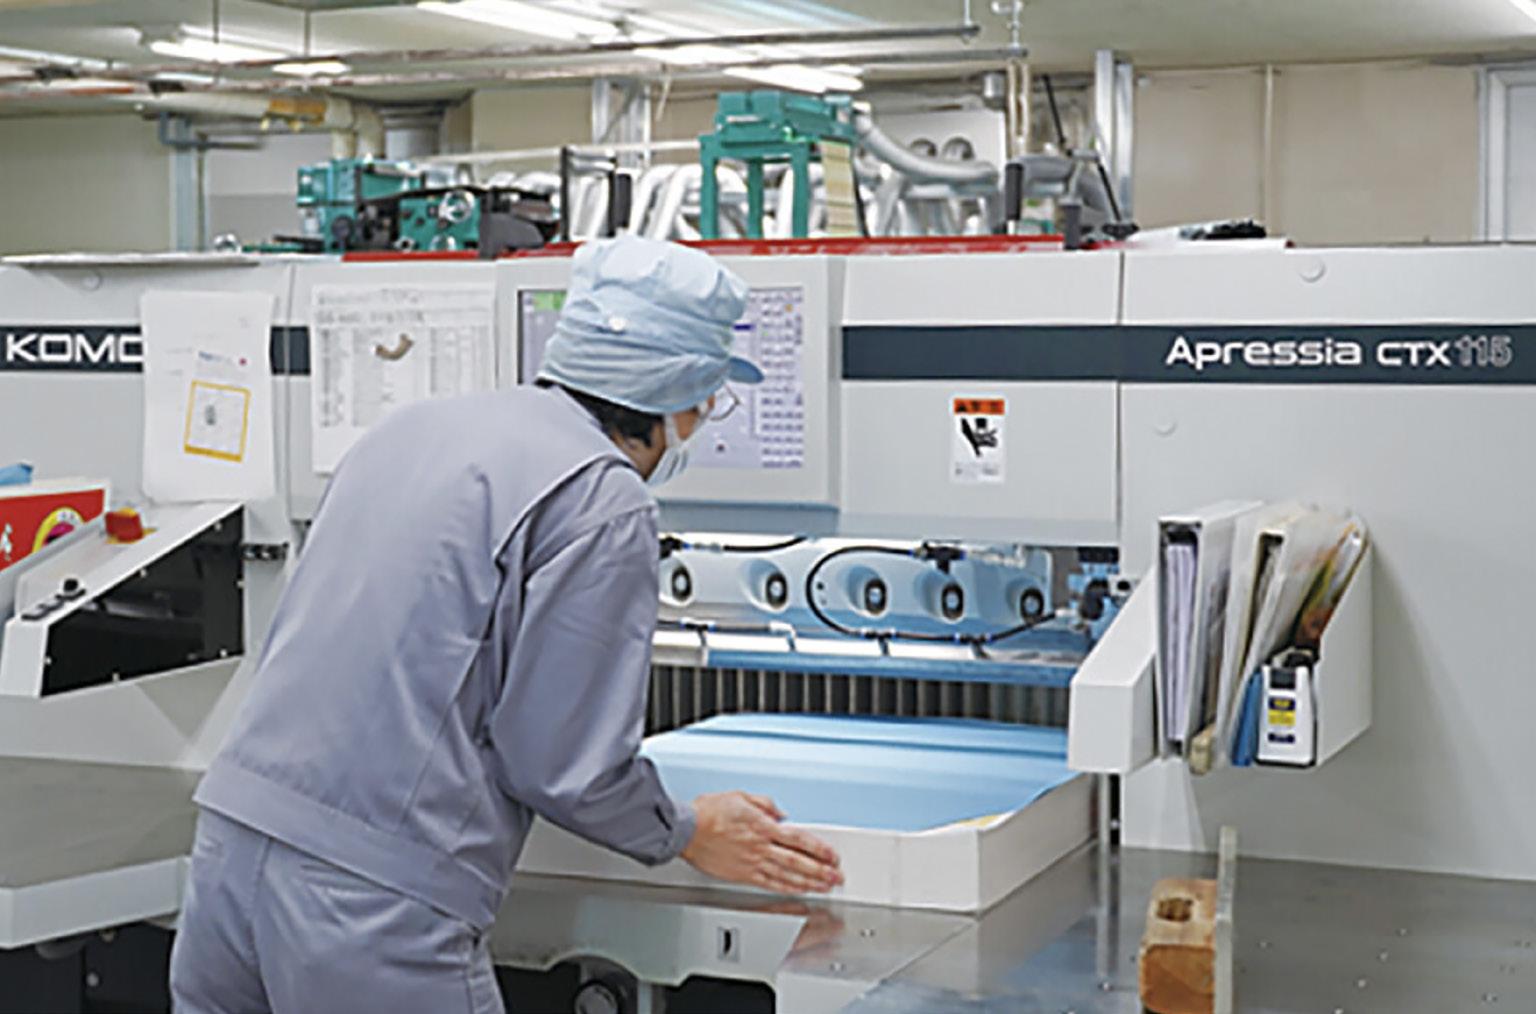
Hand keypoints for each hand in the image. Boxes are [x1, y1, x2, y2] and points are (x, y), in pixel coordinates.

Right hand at [680, 791, 842, 894]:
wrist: (686, 830)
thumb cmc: (708, 812)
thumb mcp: (741, 796)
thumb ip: (765, 805)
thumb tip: (780, 814)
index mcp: (763, 826)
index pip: (799, 839)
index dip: (819, 849)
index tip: (832, 855)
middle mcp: (761, 847)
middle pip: (798, 861)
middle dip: (821, 870)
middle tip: (836, 876)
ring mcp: (752, 863)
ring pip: (787, 875)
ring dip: (808, 882)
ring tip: (824, 887)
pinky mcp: (742, 875)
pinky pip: (769, 884)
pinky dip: (786, 889)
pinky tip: (797, 891)